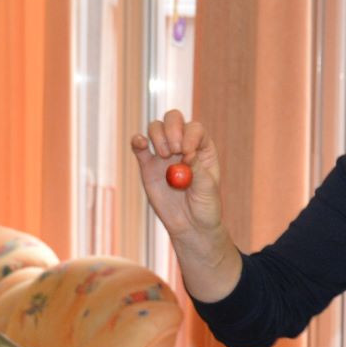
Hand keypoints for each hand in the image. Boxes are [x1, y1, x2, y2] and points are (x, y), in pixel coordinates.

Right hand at [129, 110, 225, 250]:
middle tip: (173, 151)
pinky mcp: (148, 165)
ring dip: (158, 136)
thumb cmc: (205, 206)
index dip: (189, 136)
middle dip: (172, 129)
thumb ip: (198, 171)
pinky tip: (140, 143)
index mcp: (202, 147)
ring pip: (156, 128)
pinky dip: (137, 141)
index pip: (195, 129)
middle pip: (173, 120)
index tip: (186, 153)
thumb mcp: (208, 190)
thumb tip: (188, 154)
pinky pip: (140, 147)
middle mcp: (182, 144)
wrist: (190, 226)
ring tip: (164, 156)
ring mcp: (164, 153)